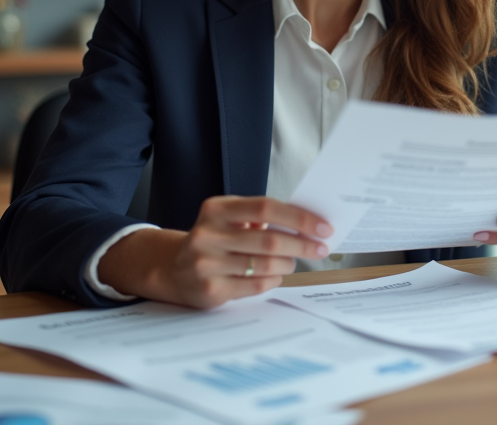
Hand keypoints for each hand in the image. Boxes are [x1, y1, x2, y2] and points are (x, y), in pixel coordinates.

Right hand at [99, 196, 332, 308]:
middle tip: (320, 247)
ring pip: (266, 265)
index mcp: (216, 209)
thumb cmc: (213, 240)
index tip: (323, 226)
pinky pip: (256, 285)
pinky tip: (276, 275)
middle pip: (269, 239)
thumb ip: (258, 216)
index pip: (265, 207)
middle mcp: (209, 234)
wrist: (173, 269)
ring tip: (293, 261)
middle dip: (302, 244)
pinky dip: (274, 280)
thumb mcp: (227, 219)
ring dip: (288, 263)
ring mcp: (207, 263)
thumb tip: (307, 222)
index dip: (298, 217)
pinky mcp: (211, 289)